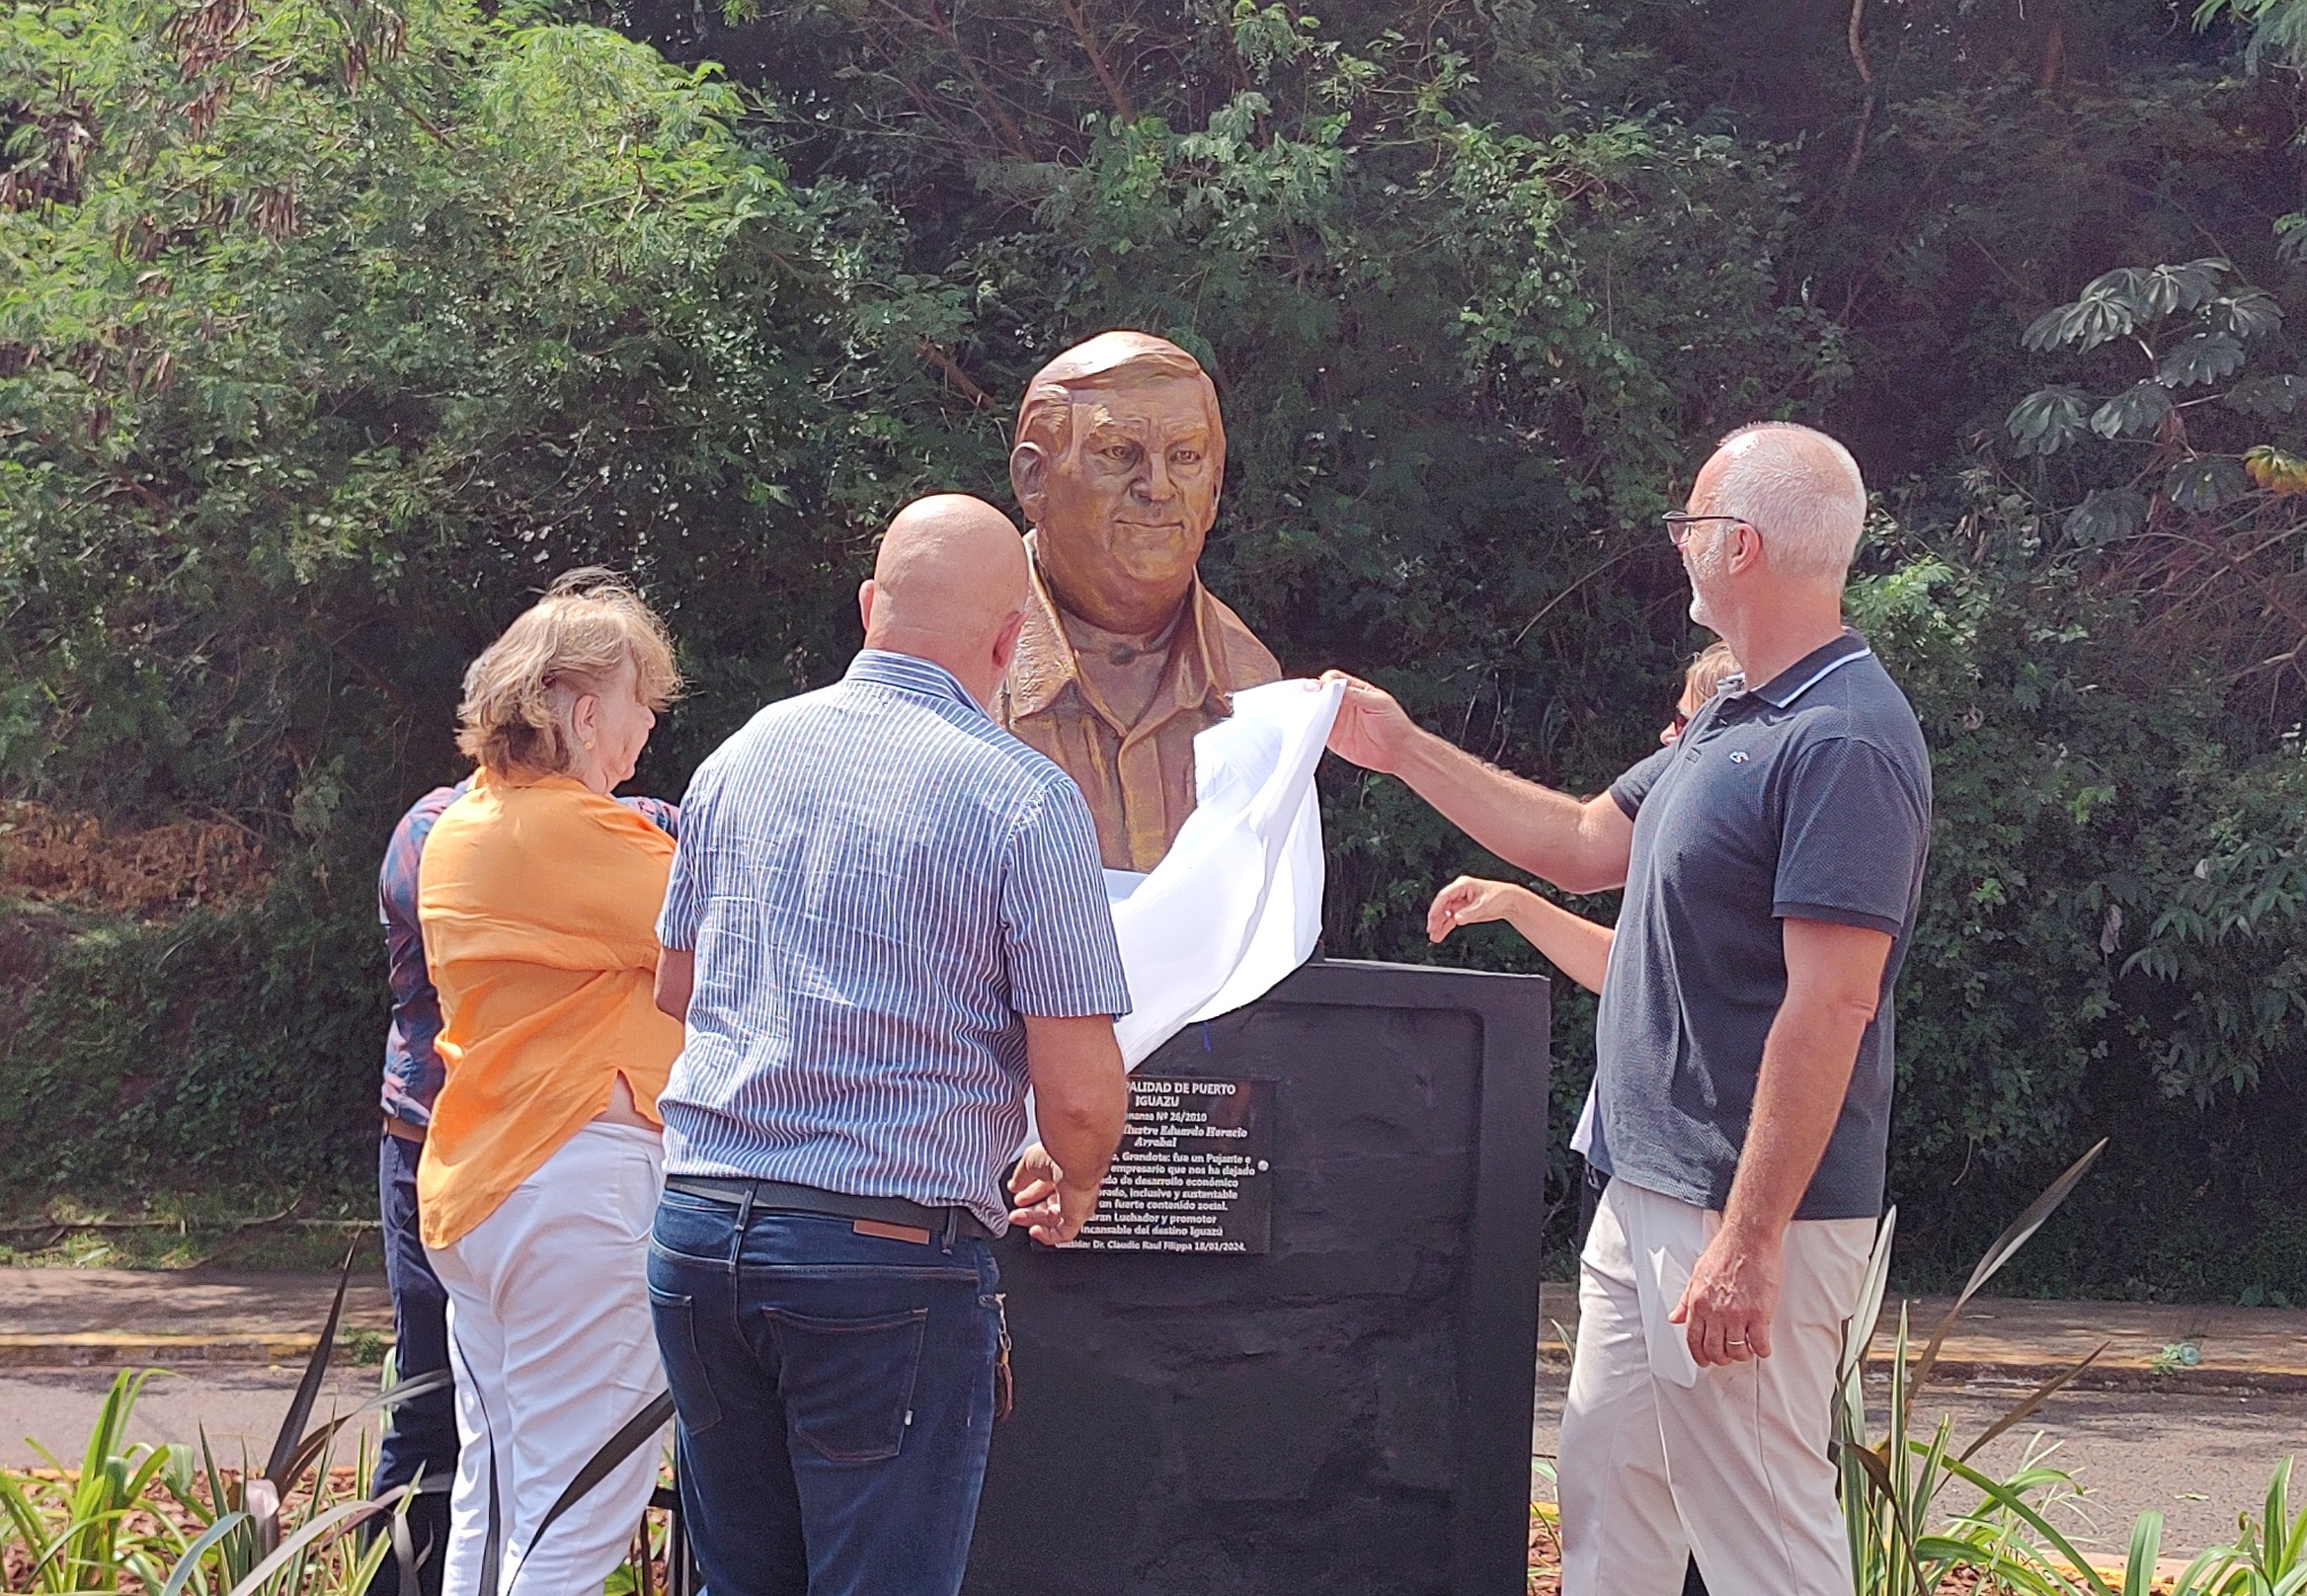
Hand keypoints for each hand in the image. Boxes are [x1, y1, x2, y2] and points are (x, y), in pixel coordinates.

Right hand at [1006, 1144, 1096, 1245]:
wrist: (1075, 1160)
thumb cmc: (1058, 1154)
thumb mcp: (1030, 1161)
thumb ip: (1020, 1176)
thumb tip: (1012, 1186)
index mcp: (1062, 1170)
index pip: (1046, 1187)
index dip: (1030, 1195)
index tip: (1018, 1198)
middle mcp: (1072, 1187)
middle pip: (1048, 1205)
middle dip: (1029, 1211)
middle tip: (1014, 1214)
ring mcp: (1076, 1203)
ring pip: (1053, 1220)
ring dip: (1034, 1221)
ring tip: (1017, 1218)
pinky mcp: (1078, 1216)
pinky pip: (1063, 1233)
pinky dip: (1047, 1236)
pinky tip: (1034, 1230)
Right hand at [1321, 671, 1415, 773]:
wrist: (1399, 751)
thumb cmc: (1396, 725)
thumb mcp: (1379, 703)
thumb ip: (1357, 694)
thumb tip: (1337, 686)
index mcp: (1356, 691)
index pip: (1334, 679)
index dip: (1326, 681)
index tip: (1322, 687)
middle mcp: (1344, 704)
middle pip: (1321, 694)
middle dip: (1313, 695)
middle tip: (1311, 699)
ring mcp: (1338, 721)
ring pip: (1316, 712)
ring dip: (1311, 712)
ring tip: (1312, 714)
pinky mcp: (1334, 738)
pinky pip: (1318, 731)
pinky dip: (1312, 730)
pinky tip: (1314, 729)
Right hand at [1426, 876, 1525, 943]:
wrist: (1510, 901)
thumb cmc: (1499, 896)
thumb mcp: (1484, 906)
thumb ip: (1469, 913)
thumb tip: (1456, 918)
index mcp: (1463, 885)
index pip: (1444, 896)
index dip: (1436, 908)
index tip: (1432, 918)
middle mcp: (1459, 892)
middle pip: (1442, 906)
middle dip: (1436, 919)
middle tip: (1431, 929)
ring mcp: (1460, 902)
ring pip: (1445, 914)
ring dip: (1440, 925)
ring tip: (1434, 936)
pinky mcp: (1464, 910)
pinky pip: (1451, 919)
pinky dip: (1446, 927)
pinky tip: (1440, 934)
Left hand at [1668, 1222, 1782, 1366]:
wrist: (1749, 1239)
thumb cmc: (1726, 1251)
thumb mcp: (1697, 1275)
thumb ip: (1685, 1300)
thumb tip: (1675, 1317)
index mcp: (1698, 1303)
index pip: (1693, 1340)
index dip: (1699, 1356)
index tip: (1705, 1361)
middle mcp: (1715, 1312)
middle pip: (1714, 1350)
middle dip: (1721, 1358)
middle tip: (1728, 1356)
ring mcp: (1737, 1315)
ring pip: (1737, 1350)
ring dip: (1742, 1355)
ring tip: (1747, 1349)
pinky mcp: (1759, 1314)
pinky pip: (1759, 1344)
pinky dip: (1762, 1350)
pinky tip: (1763, 1347)